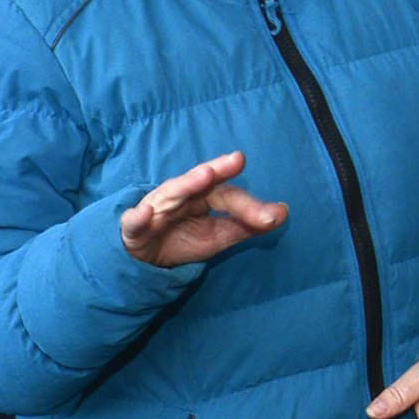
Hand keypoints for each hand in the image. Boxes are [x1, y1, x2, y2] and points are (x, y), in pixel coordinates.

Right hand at [119, 150, 286, 267]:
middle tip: (237, 160)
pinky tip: (145, 213)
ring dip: (187, 184)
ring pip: (171, 194)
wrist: (145, 259)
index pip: (228, 196)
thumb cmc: (184, 238)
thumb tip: (283, 212)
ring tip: (204, 175)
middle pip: (201, 184)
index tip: (275, 215)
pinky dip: (138, 217)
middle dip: (217, 171)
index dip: (250, 206)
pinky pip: (135, 221)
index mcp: (203, 195)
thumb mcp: (220, 236)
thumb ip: (248, 224)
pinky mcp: (135, 227)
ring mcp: (156, 208)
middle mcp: (181, 195)